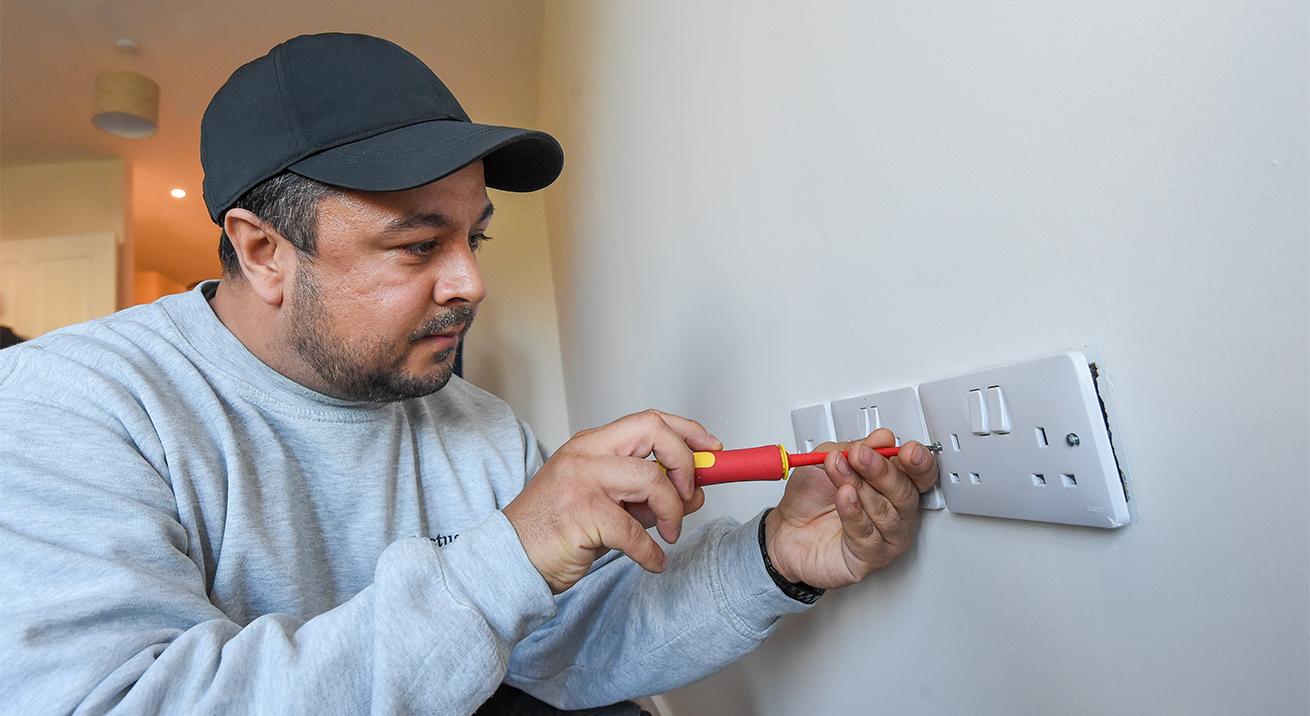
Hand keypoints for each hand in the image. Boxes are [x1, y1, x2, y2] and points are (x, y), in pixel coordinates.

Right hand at [503, 410, 719, 592]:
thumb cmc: (557, 531)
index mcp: (592, 445)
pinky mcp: (583, 515)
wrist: (511, 559)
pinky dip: (652, 552)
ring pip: (652, 480)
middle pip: (654, 431)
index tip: (712, 450)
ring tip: (668, 535)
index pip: (649, 420)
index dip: (688, 431)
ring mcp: (582, 481)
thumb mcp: (606, 503)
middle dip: (685, 462)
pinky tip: (652, 561)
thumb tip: (695, 492)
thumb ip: (646, 495)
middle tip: (689, 495)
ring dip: (673, 512)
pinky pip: (636, 532)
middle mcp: (586, 454)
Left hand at [765, 429, 938, 589]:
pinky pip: (869, 536)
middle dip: (881, 470)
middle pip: (905, 492)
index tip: (907, 450)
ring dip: (862, 488)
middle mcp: (895, 511)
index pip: (919, 474)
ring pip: (887, 514)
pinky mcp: (870, 558)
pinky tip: (845, 498)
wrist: (784, 530)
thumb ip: (853, 448)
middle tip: (859, 455)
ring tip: (840, 474)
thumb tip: (881, 439)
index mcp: (892, 484)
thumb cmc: (810, 498)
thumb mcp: (827, 460)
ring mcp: (885, 536)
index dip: (918, 462)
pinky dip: (855, 514)